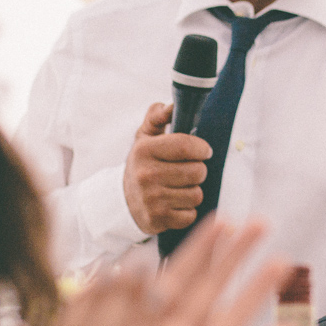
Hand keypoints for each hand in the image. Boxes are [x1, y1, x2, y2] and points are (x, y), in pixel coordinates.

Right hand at [123, 102, 211, 234]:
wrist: (122, 201)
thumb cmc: (143, 164)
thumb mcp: (145, 137)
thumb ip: (157, 116)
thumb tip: (171, 105)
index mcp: (144, 151)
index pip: (186, 146)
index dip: (202, 148)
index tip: (204, 151)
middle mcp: (146, 175)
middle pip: (197, 172)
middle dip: (198, 170)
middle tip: (187, 171)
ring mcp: (151, 200)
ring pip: (196, 194)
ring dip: (193, 191)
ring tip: (179, 187)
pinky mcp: (158, 220)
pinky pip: (191, 214)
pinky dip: (187, 210)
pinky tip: (175, 203)